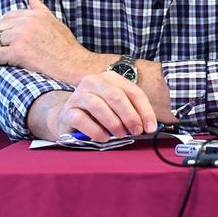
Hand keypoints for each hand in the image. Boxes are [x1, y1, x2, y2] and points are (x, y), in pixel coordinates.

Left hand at [0, 0, 99, 83]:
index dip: (1, 28)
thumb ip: (40, 9)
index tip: (2, 39)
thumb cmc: (67, 47)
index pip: (8, 16)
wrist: (75, 66)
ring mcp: (21, 37)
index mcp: (36, 14)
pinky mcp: (17, 52)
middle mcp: (27, 22)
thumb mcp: (55, 22)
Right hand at [39, 72, 158, 141]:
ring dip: (114, 123)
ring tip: (120, 135)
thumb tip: (150, 127)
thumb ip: (134, 113)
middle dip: (130, 116)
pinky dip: (96, 131)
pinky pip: (82, 120)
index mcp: (111, 79)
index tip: (150, 128)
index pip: (133, 92)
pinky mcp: (67, 111)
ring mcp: (77, 95)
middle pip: (116, 96)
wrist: (70, 119)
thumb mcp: (118, 109)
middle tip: (136, 132)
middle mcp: (93, 82)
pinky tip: (104, 138)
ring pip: (98, 106)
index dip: (145, 111)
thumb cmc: (100, 114)